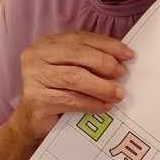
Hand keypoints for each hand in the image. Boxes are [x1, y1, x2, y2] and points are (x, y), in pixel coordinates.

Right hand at [12, 31, 133, 141]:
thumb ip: (88, 61)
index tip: (128, 54)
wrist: (32, 120)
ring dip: (102, 86)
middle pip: (77, 53)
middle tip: (122, 73)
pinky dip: (92, 103)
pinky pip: (71, 100)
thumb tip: (121, 61)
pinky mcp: (36, 100)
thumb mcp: (70, 70)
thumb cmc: (56, 91)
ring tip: (118, 94)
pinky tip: (104, 106)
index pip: (80, 38)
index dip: (107, 44)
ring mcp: (33, 78)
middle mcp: (36, 57)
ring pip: (75, 77)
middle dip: (104, 62)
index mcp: (46, 44)